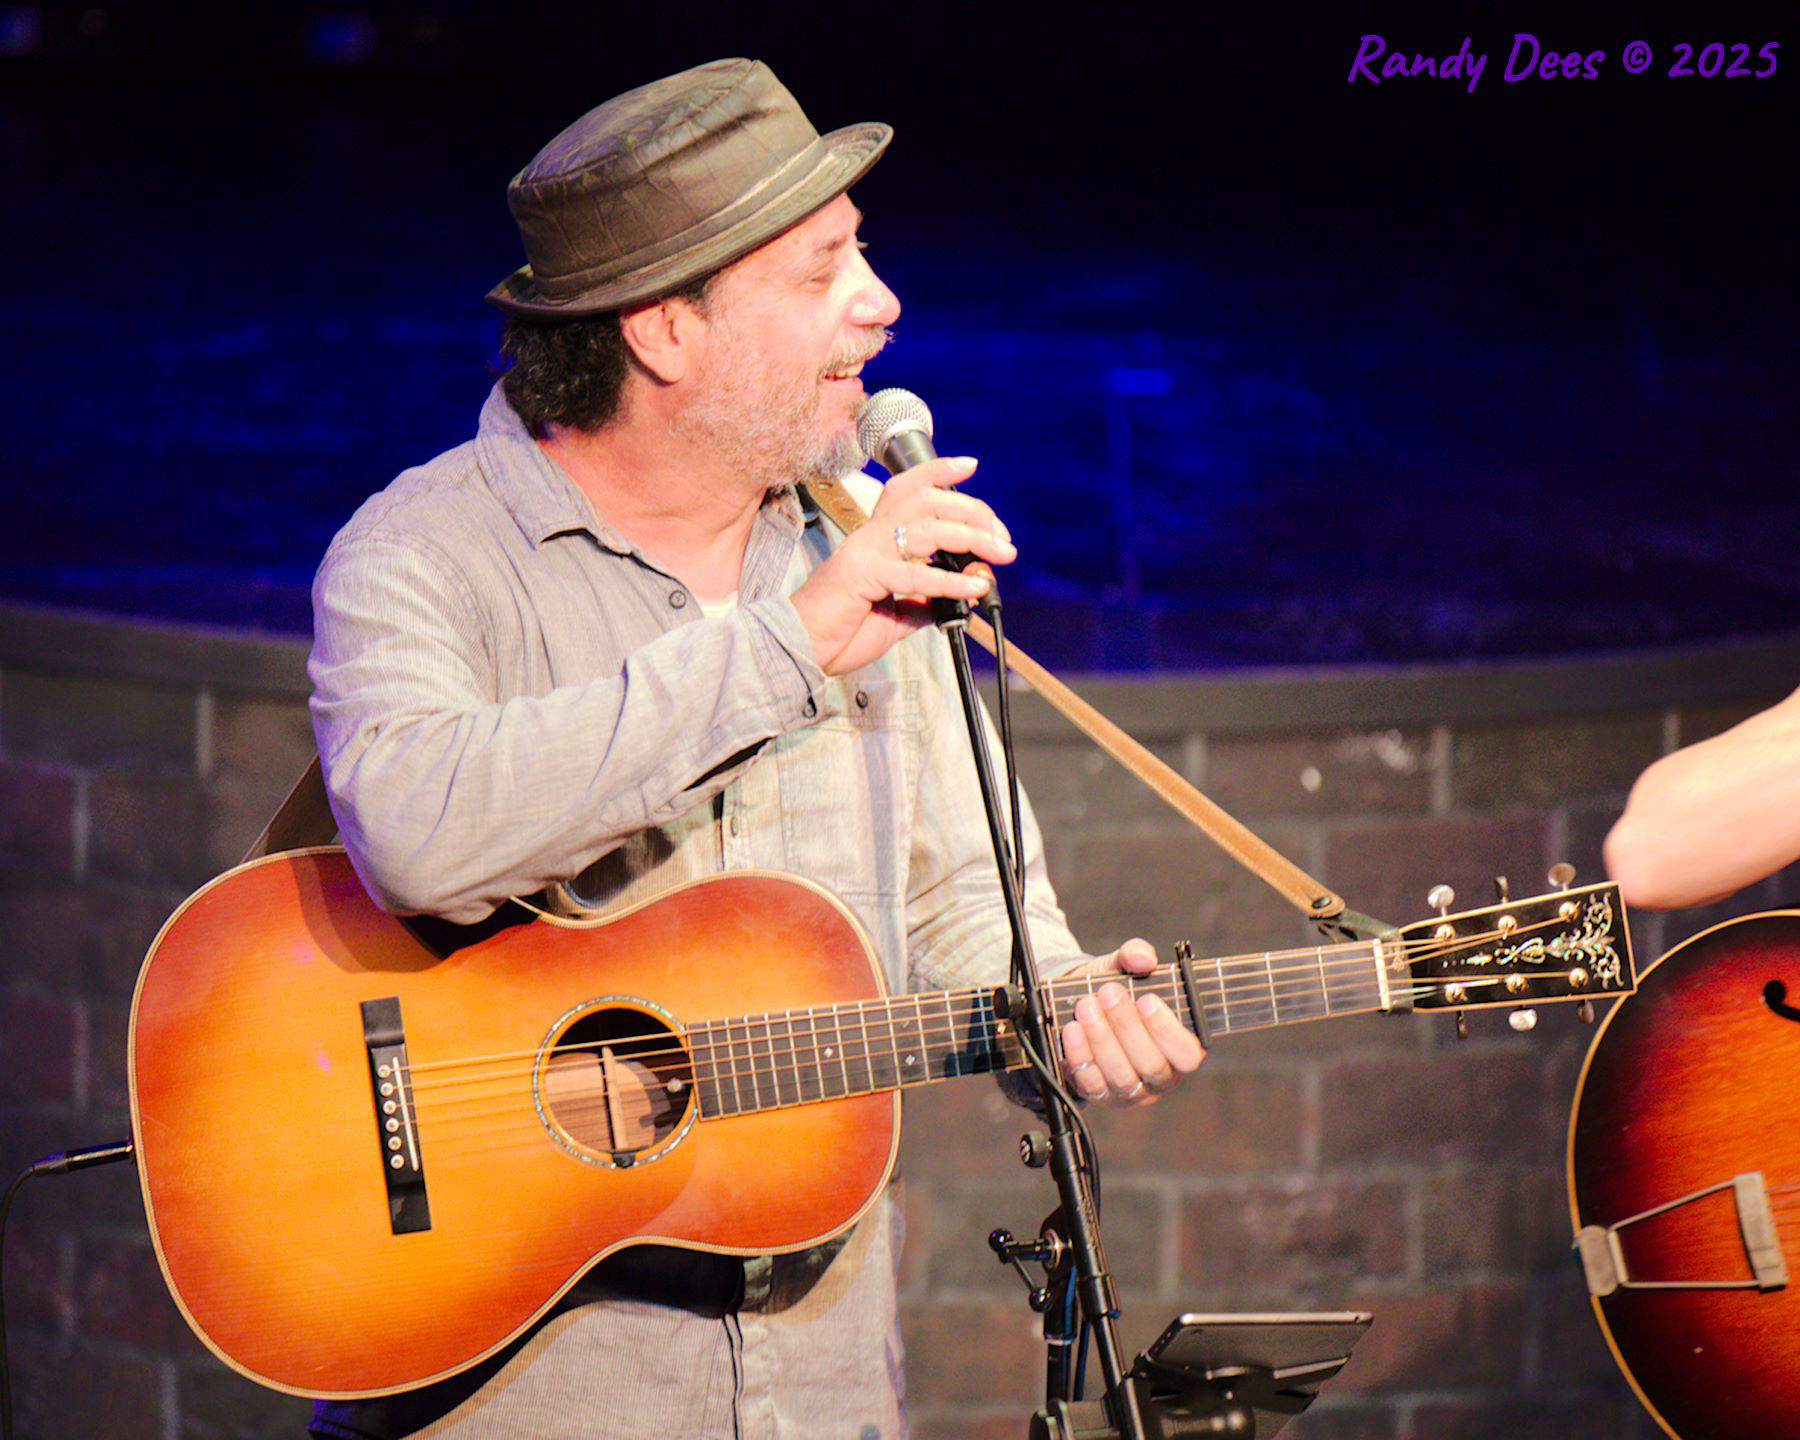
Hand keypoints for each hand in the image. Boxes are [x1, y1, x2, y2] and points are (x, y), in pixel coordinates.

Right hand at [789, 457, 1015, 674]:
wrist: (800, 649)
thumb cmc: (840, 630)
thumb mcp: (895, 613)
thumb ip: (925, 600)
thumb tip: (962, 595)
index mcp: (874, 537)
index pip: (907, 488)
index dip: (939, 471)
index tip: (970, 466)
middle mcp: (870, 536)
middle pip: (928, 500)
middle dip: (973, 512)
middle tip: (1003, 540)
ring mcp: (865, 552)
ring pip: (927, 526)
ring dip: (972, 538)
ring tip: (999, 556)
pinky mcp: (862, 576)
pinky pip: (915, 574)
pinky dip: (951, 580)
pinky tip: (973, 588)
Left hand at [1059, 939, 1204, 1105]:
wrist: (1079, 1002)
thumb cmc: (1114, 988)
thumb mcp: (1124, 966)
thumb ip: (1136, 955)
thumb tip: (1143, 958)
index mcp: (1181, 1049)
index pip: (1188, 1053)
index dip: (1168, 1030)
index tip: (1147, 1000)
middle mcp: (1160, 1076)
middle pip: (1151, 1064)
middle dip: (1127, 1027)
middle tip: (1108, 994)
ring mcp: (1131, 1091)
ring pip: (1121, 1076)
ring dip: (1102, 1039)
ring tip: (1086, 1007)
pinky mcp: (1100, 1094)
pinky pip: (1091, 1084)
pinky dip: (1080, 1056)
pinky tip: (1072, 1030)